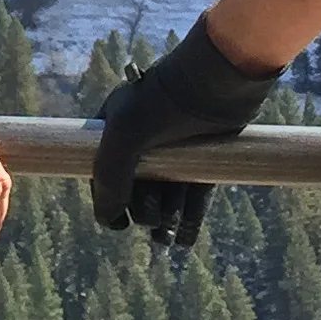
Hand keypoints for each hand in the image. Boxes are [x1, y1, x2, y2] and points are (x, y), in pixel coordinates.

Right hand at [89, 17, 279, 245]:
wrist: (217, 81)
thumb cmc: (164, 102)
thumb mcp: (125, 136)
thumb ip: (109, 179)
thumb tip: (109, 220)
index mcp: (115, 127)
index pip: (103, 173)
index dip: (108, 201)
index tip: (119, 222)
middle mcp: (143, 139)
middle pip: (137, 188)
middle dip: (143, 212)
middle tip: (154, 219)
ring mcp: (175, 149)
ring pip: (167, 195)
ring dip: (165, 220)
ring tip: (168, 236)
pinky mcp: (204, 157)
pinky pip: (193, 195)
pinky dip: (188, 219)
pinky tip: (184, 239)